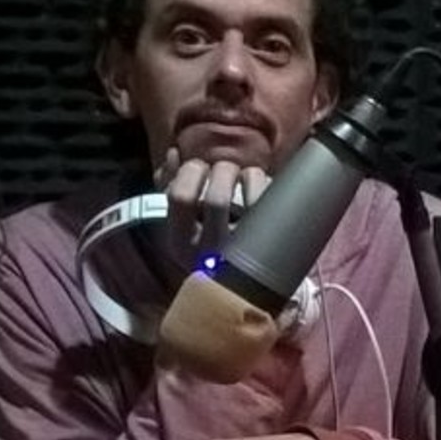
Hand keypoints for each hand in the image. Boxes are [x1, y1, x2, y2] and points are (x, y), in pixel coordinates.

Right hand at [154, 146, 270, 269]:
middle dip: (224, 170)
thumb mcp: (182, 219)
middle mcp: (208, 254)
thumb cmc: (206, 241)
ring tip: (247, 175)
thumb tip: (173, 153)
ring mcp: (239, 256)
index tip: (200, 166)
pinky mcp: (266, 251)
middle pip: (216, 198)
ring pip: (249, 203)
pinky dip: (268, 190)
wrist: (237, 286)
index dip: (192, 170)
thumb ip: (171, 184)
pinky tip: (263, 187)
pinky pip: (269, 211)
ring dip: (248, 175)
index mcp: (181, 243)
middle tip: (228, 169)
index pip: (180, 196)